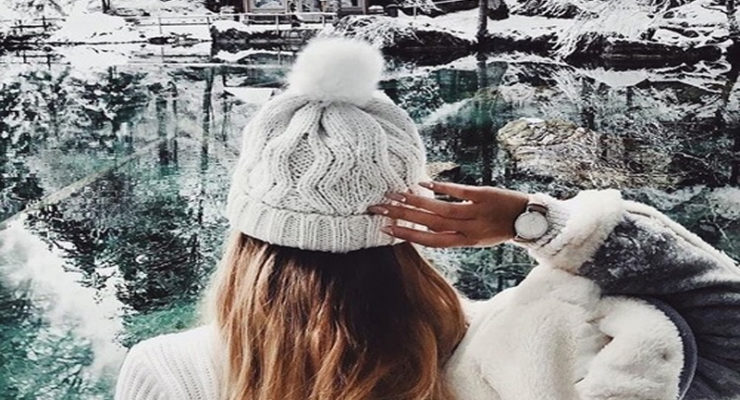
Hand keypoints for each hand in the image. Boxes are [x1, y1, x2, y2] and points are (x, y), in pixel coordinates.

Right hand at [367, 181, 529, 247]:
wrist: (528, 220)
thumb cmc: (497, 229)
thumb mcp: (474, 238)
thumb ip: (451, 233)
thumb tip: (424, 227)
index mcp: (463, 241)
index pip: (429, 240)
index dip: (406, 235)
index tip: (384, 228)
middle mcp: (467, 229)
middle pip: (428, 223)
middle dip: (401, 215)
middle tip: (379, 207)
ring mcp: (476, 212)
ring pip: (440, 209)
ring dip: (415, 201)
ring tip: (395, 194)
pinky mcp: (484, 195)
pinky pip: (459, 191)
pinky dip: (441, 187)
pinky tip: (423, 182)